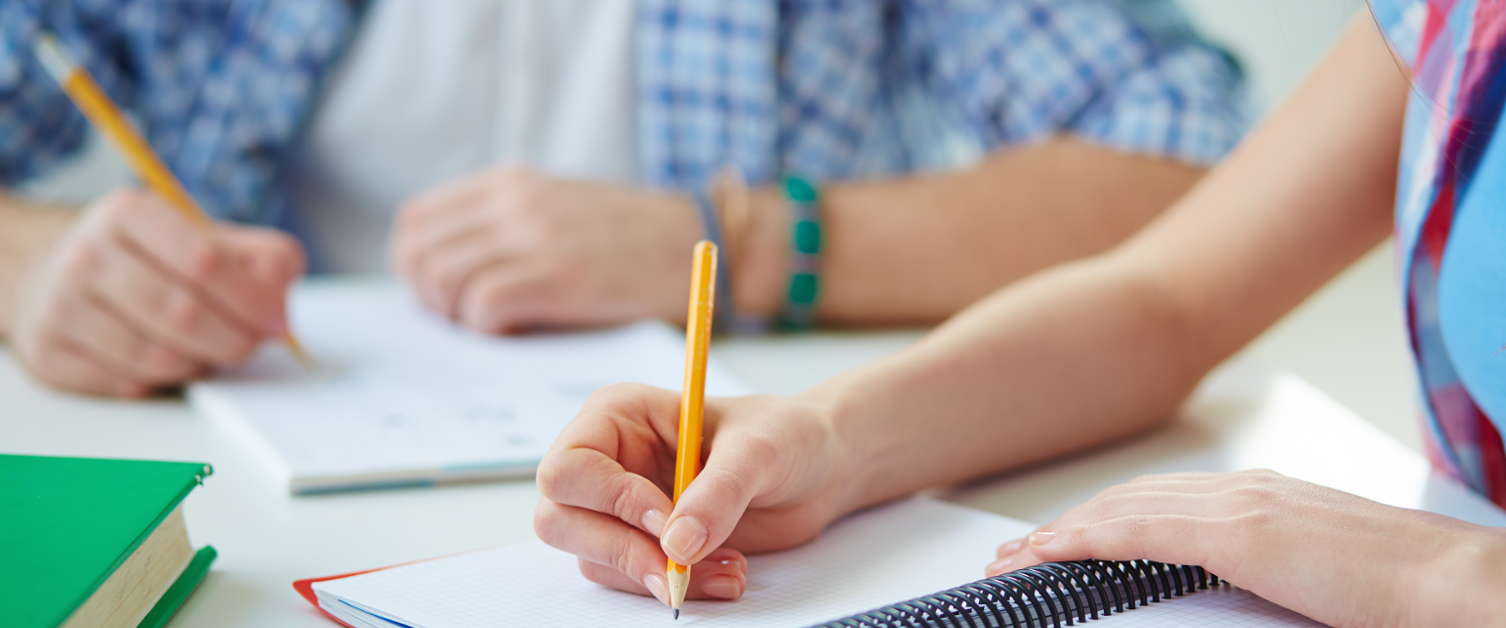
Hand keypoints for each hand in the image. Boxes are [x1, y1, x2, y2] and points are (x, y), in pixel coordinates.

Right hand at [9, 188, 303, 396]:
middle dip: (233, 340)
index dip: (251, 298)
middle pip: (182, 315)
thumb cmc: (143, 256)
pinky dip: (161, 382)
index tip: (276, 320)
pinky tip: (167, 362)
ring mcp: (59, 305)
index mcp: (127, 213)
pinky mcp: (48, 353)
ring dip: (199, 363)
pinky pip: (126, 385)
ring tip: (209, 350)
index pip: (203, 261)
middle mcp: (85, 255)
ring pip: (156, 358)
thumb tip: (280, 294)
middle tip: (250, 344)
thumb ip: (258, 256)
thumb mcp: (200, 235)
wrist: (49, 269)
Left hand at [390, 166, 701, 333]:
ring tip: (493, 327)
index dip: (416, 267)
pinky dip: (488, 328)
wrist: (698, 239)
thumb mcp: (557, 208)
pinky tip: (520, 330)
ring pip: (441, 279)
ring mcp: (535, 235)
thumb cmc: (629, 240)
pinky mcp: (559, 274)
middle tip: (464, 321)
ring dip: (456, 316)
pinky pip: (483, 305)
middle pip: (418, 254)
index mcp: (509, 182)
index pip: (416, 222)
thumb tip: (445, 276)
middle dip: (429, 299)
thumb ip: (504, 226)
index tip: (444, 295)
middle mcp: (513, 201)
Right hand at [533, 384, 852, 604]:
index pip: (568, 467)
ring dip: (656, 575)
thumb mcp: (760, 451)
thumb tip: (677, 544)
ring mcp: (619, 506)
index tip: (665, 520)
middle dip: (622, 550)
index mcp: (618, 416)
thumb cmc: (785, 435)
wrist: (817, 470)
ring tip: (726, 565)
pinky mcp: (642, 543)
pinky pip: (631, 579)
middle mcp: (608, 460)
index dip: (609, 500)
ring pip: (594, 558)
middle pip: (560, 519)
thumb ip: (718, 493)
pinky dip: (676, 586)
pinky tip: (725, 572)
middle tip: (678, 569)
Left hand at [987, 470, 1505, 627]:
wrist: (1456, 586)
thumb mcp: (1317, 576)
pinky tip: (1049, 552)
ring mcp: (1241, 506)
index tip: (1058, 544)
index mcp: (1264, 500)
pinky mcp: (1241, 533)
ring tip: (1015, 559)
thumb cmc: (1403, 592)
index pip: (1159, 502)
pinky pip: (1138, 530)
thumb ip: (1269, 574)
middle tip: (1018, 553)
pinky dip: (1085, 538)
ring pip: (1123, 510)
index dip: (1102, 521)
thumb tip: (1239, 593)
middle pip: (1129, 500)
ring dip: (1062, 532)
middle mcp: (1245, 491)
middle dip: (1068, 525)